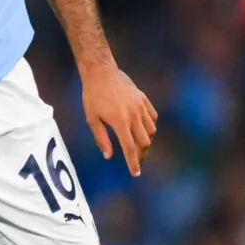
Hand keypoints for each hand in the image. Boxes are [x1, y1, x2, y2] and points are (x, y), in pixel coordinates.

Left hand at [82, 62, 157, 176]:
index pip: (130, 148)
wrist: (101, 72)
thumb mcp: (92, 119)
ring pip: (152, 130)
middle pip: (145, 142)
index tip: (135, 173)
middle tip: (136, 161)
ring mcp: (140, 106)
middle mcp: (133, 115)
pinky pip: (153, 117)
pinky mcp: (143, 99)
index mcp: (120, 122)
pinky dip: (150, 126)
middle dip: (141, 155)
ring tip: (138, 146)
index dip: (133, 163)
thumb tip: (108, 156)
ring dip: (146, 141)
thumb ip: (101, 139)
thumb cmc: (93, 96)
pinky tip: (142, 130)